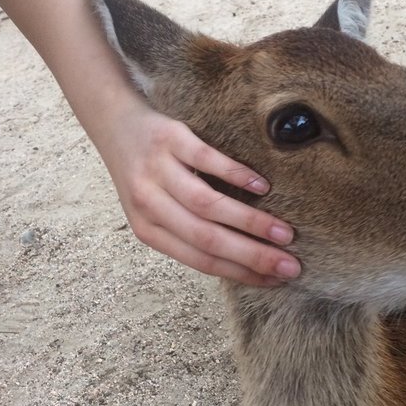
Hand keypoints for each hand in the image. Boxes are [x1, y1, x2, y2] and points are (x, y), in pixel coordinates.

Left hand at [99, 94, 301, 286]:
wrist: (115, 125)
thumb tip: (245, 260)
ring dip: (250, 221)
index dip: (241, 273)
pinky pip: (205, 160)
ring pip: (207, 205)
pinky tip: (262, 186)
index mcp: (149, 231)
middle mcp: (149, 205)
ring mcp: (157, 171)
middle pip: (206, 239)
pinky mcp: (168, 139)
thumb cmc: (147, 176)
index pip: (201, 261)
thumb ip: (189, 233)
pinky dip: (236, 175)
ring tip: (284, 232)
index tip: (276, 280)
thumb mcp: (158, 211)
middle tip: (290, 264)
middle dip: (253, 255)